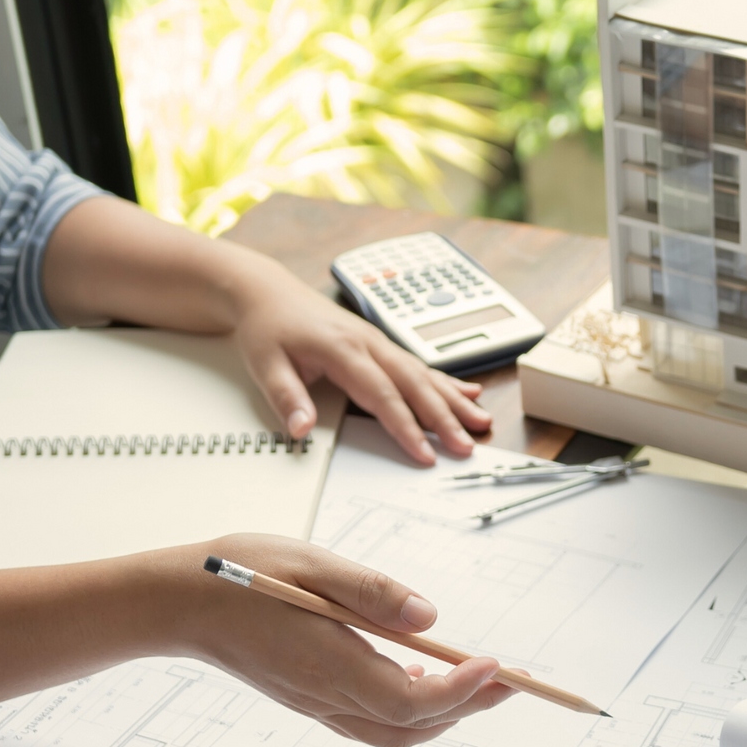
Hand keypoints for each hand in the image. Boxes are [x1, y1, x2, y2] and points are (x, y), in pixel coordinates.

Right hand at [158, 533, 515, 746]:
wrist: (178, 602)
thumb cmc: (240, 574)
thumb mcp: (312, 564)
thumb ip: (373, 591)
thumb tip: (430, 615)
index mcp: (328, 663)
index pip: (411, 699)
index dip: (462, 690)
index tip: (498, 665)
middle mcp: (325, 694)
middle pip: (412, 724)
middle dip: (471, 706)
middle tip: (514, 680)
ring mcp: (316, 702)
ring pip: (394, 732)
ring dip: (444, 713)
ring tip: (480, 679)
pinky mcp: (310, 699)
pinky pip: (370, 721)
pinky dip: (408, 710)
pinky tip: (421, 674)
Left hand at [229, 266, 489, 463]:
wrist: (268, 292)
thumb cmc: (268, 328)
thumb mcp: (265, 364)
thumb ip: (286, 398)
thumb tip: (300, 431)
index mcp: (343, 349)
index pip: (381, 395)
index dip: (406, 427)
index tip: (424, 454)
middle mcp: (369, 343)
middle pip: (414, 385)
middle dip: (444, 418)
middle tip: (466, 447)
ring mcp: (379, 342)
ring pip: (424, 374)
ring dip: (454, 401)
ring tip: (481, 423)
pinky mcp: (381, 344)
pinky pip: (419, 365)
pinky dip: (447, 381)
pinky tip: (469, 393)